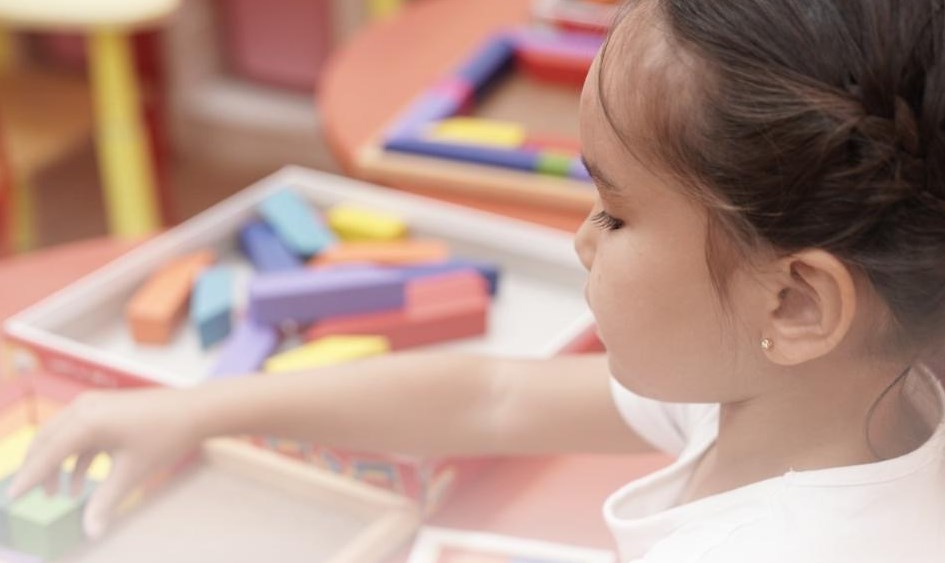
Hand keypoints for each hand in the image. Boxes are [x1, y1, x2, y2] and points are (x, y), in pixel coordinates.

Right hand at [7, 387, 201, 538]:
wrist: (195, 410)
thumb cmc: (165, 437)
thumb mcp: (132, 473)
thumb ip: (105, 502)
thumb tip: (91, 532)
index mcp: (87, 421)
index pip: (47, 454)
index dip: (29, 478)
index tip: (12, 499)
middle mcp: (84, 408)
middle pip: (47, 442)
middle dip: (37, 471)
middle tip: (29, 498)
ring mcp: (94, 405)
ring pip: (61, 437)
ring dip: (56, 465)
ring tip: (58, 496)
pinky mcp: (104, 408)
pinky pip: (79, 434)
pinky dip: (76, 457)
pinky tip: (78, 484)